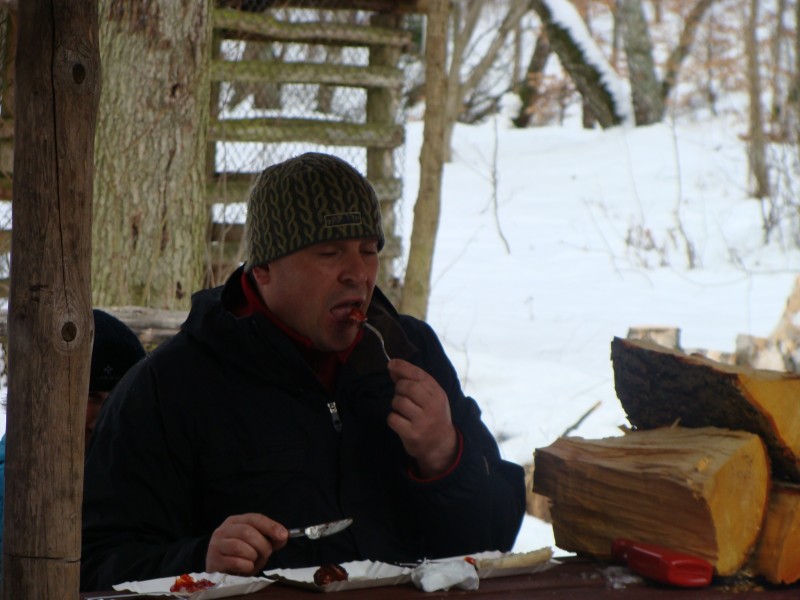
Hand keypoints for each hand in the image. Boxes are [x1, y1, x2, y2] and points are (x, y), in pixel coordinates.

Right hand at [206, 513, 288, 574]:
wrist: (221, 570)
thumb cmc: (241, 555)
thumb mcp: (257, 544)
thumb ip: (270, 538)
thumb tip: (283, 535)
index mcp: (235, 521)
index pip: (254, 518)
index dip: (270, 526)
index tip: (283, 535)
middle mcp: (223, 530)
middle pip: (247, 532)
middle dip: (262, 545)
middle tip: (267, 554)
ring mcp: (216, 545)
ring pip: (240, 547)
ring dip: (253, 556)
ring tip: (253, 561)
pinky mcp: (213, 561)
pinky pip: (235, 562)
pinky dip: (246, 566)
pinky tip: (246, 568)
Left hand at [387, 359, 457, 477]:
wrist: (441, 445)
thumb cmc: (433, 416)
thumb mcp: (430, 397)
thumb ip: (413, 382)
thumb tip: (393, 368)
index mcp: (438, 393)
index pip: (418, 374)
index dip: (403, 367)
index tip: (391, 364)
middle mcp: (433, 406)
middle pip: (407, 386)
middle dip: (399, 388)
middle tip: (401, 394)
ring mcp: (423, 421)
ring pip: (399, 402)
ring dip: (396, 405)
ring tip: (404, 410)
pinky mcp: (413, 434)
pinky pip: (393, 418)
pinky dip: (393, 418)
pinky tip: (401, 422)